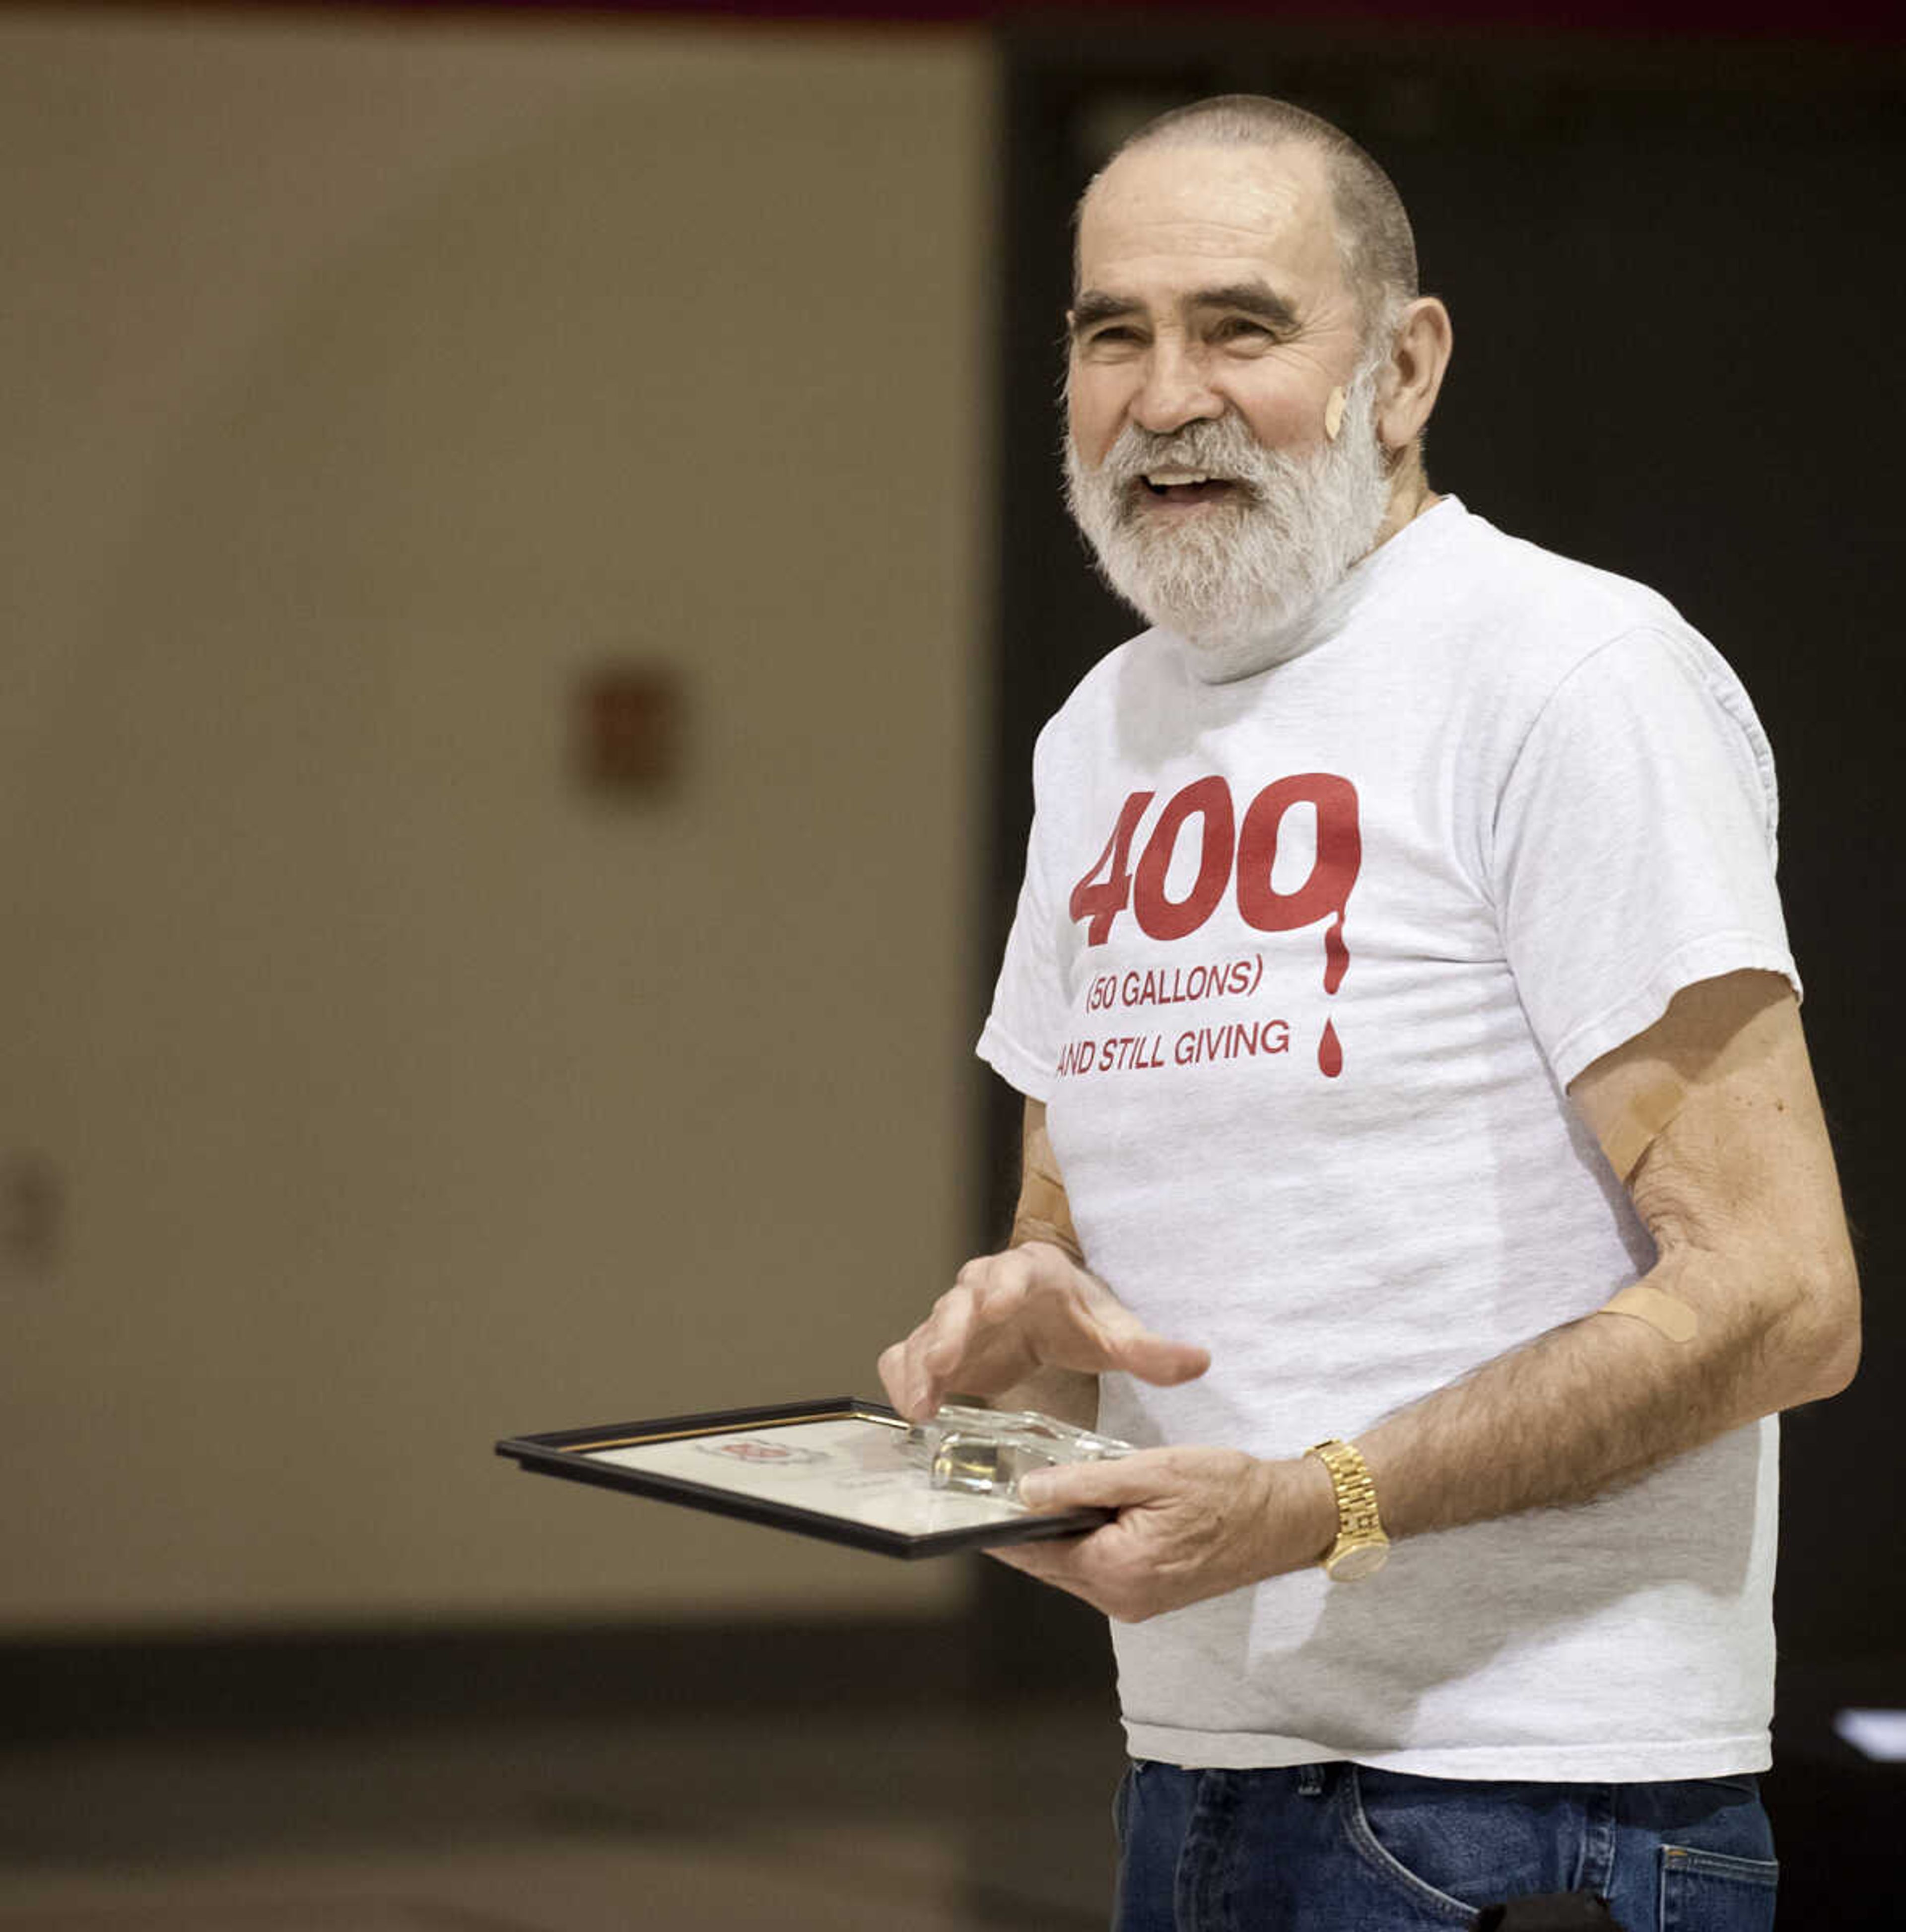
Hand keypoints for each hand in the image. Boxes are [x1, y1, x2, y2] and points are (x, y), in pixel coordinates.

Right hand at [877, 1241, 1209, 1422]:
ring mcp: (957, 1316)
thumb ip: (1151, 1352)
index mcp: (1033, 1272)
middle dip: (951, 1330)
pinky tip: (913, 1411)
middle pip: (961, 1300)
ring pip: (928, 1330)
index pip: (1015, 1270)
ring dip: (920, 1364)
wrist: (1052, 1320)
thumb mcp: (1116, 1334)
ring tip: (920, 1405)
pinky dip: (904, 1379)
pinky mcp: (938, 1346)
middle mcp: (986, 1286)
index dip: (1004, 1284)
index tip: (997, 1304)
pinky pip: (908, 1355)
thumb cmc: (1081, 1319)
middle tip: (945, 1363)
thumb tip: (1199, 1361)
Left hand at [989, 1449, 1336, 1621]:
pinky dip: (1080, 1546)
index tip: (968, 1507)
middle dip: (1021, 1533)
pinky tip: (1079, 1515)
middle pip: (1048, 1565)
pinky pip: (1096, 1572)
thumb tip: (1027, 1492)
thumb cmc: (1226, 1489)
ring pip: (1070, 1570)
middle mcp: (1121, 1598)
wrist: (1284, 1519)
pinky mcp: (1149, 1596)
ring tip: (1031, 1497)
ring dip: (1052, 1539)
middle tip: (991, 1494)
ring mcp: (1135, 1603)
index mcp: (1117, 1569)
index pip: (1036, 1552)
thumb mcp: (1151, 1471)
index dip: (1000, 1528)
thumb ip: (1084, 1483)